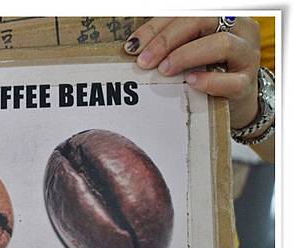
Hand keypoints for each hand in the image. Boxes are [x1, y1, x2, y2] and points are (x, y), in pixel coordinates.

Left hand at [124, 17, 260, 128]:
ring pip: (222, 44)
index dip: (155, 28)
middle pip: (201, 21)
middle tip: (145, 61)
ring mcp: (246, 56)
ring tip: (164, 69)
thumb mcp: (188, 51)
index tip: (133, 47)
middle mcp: (238, 29)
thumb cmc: (206, 71)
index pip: (184, 14)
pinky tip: (190, 82)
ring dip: (187, 55)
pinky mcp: (247, 84)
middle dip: (167, 40)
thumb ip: (169, 45)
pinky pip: (231, 80)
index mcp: (220, 16)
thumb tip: (135, 50)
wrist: (233, 101)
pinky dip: (208, 80)